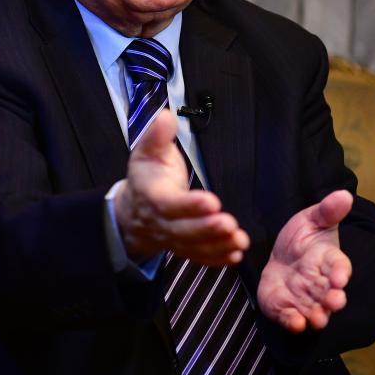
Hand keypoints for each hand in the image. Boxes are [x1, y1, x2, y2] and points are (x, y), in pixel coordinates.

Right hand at [114, 109, 249, 265]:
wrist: (134, 209)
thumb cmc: (147, 176)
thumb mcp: (146, 151)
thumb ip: (156, 135)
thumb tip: (166, 116)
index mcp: (152, 196)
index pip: (171, 204)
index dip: (190, 205)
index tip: (212, 201)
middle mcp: (162, 221)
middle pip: (184, 230)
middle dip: (208, 229)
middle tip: (230, 224)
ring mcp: (173, 238)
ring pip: (194, 246)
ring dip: (218, 245)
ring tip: (240, 241)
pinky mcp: (185, 247)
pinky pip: (200, 256)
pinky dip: (217, 258)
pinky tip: (235, 255)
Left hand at [257, 190, 352, 332]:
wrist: (281, 255)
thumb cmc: (303, 237)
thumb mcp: (312, 219)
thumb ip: (328, 210)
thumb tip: (345, 195)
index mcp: (329, 260)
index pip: (340, 267)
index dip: (341, 272)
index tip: (341, 277)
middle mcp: (321, 283)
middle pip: (331, 293)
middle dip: (334, 299)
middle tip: (335, 302)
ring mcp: (304, 298)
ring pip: (314, 310)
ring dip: (317, 316)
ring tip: (318, 319)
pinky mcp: (284, 307)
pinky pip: (290, 317)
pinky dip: (293, 322)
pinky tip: (295, 323)